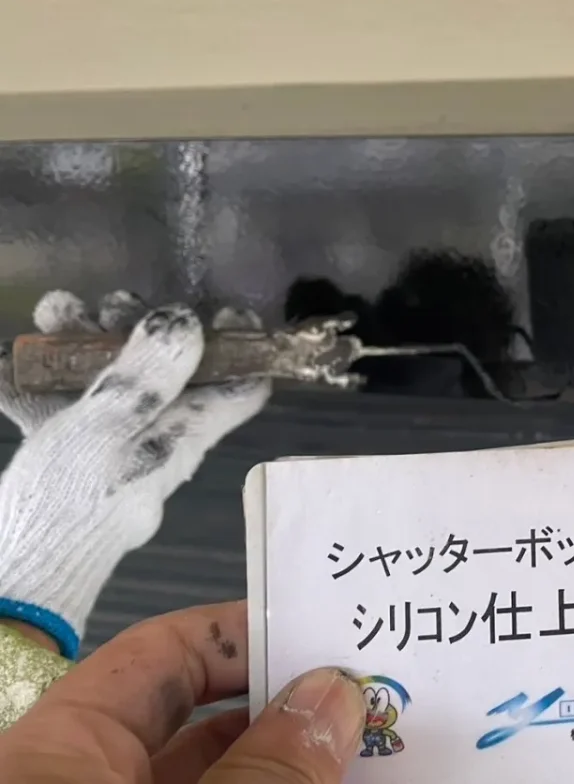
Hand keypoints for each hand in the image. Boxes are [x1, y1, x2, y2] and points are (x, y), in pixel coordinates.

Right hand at [0, 291, 270, 656]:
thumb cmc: (66, 501)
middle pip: (165, 375)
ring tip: (54, 309)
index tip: (226, 309)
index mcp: (182, 438)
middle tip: (111, 303)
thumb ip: (148, 375)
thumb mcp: (108, 428)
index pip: (238, 390)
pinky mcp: (60, 467)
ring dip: (81, 341)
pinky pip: (55, 411)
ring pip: (105, 384)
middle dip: (139, 329)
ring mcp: (106, 456)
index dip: (242, 348)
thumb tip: (191, 324)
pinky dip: (35, 382)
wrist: (8, 580)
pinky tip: (9, 362)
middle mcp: (153, 444)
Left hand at [0, 600, 366, 782]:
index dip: (243, 633)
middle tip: (366, 698)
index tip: (321, 634)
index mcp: (60, 758)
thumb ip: (261, 767)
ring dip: (299, 763)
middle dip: (289, 709)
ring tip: (372, 752)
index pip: (159, 656)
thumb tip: (335, 697)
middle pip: (204, 725)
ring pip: (226, 779)